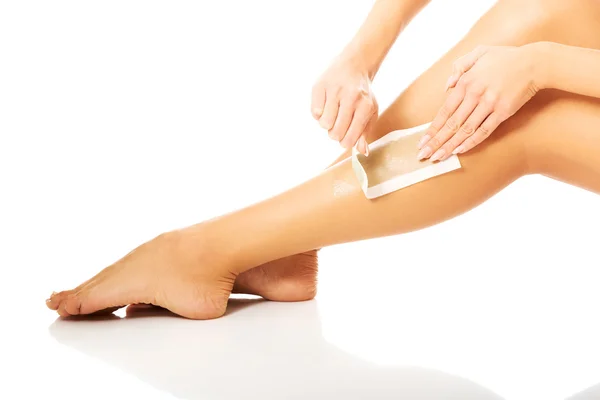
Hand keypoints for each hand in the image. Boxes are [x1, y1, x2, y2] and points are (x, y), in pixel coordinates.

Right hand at [312, 55, 377, 155]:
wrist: (354, 64)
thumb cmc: (363, 93)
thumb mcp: (370, 112)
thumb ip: (365, 133)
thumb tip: (362, 152)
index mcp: (365, 106)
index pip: (350, 138)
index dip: (345, 142)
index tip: (345, 138)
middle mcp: (350, 97)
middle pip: (335, 133)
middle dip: (335, 134)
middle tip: (338, 125)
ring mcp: (334, 91)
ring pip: (323, 124)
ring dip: (326, 123)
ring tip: (333, 114)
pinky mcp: (320, 86)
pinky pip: (314, 112)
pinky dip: (318, 113)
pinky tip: (326, 106)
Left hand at [418, 45, 540, 160]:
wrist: (533, 62)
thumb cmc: (505, 58)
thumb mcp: (479, 53)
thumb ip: (460, 67)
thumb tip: (447, 86)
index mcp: (466, 82)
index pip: (445, 110)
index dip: (433, 128)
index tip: (422, 141)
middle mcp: (475, 94)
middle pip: (452, 123)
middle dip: (436, 141)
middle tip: (424, 154)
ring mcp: (489, 104)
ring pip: (465, 130)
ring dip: (450, 146)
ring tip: (438, 157)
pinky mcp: (503, 112)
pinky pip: (484, 130)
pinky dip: (471, 142)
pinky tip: (459, 150)